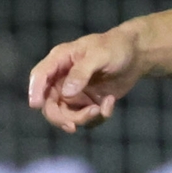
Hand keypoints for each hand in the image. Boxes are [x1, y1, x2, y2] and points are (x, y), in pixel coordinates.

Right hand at [29, 25, 147, 129]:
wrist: (136, 56)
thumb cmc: (115, 47)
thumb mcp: (99, 55)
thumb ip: (82, 72)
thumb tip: (66, 94)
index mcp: (60, 60)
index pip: (40, 76)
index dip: (34, 91)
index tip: (35, 105)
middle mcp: (63, 79)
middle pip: (49, 104)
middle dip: (60, 117)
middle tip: (74, 125)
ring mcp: (75, 93)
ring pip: (67, 116)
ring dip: (83, 118)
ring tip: (101, 109)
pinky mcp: (88, 103)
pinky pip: (86, 119)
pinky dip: (98, 117)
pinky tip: (110, 101)